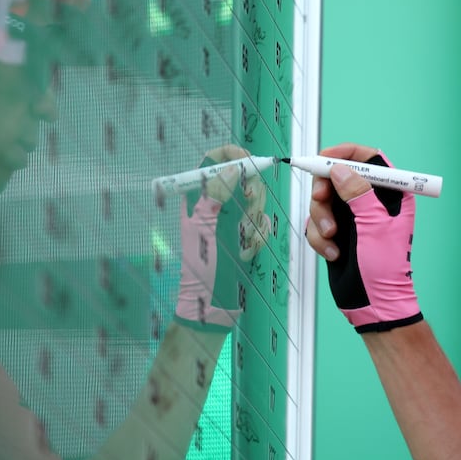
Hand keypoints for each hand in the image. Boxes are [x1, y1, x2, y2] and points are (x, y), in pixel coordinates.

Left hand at [174, 144, 271, 329]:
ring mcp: (231, 221)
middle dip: (249, 199)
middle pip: (243, 179)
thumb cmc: (203, 266)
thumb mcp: (207, 227)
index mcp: (199, 198)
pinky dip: (257, 238)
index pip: (214, 161)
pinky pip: (262, 225)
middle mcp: (215, 205)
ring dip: (252, 225)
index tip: (250, 162)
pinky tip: (246, 252)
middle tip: (243, 218)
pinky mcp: (245, 235)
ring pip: (255, 204)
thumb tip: (233, 169)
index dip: (233, 156)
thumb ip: (219, 195)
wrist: (212, 303)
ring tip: (240, 244)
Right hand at [304, 143, 421, 332]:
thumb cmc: (385, 267)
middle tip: (321, 200)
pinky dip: (320, 238)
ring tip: (333, 238)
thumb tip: (339, 168)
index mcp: (390, 194)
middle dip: (325, 191)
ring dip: (321, 219)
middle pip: (337, 176)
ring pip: (322, 201)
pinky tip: (333, 253)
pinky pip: (316, 223)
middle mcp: (370, 202)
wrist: (374, 304)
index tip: (325, 159)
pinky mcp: (337, 233)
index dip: (346, 153)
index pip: (369, 158)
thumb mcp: (374, 225)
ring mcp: (352, 218)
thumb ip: (358, 193)